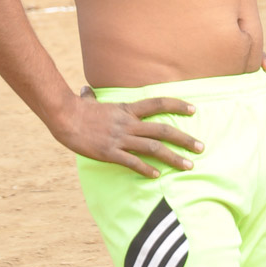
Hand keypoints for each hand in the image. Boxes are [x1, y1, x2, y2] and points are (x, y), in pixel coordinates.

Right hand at [62, 90, 202, 177]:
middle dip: (184, 139)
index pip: (158, 104)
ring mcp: (120, 138)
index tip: (194, 110)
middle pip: (163, 129)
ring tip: (189, 165)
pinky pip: (133, 162)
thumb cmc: (76, 110)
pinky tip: (157, 176)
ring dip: (173, 157)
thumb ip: (92, 96)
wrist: (64, 118)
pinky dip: (146, 169)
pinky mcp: (110, 153)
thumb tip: (86, 90)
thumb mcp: (89, 101)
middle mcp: (128, 123)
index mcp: (127, 109)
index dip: (177, 105)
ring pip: (153, 147)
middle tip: (201, 147)